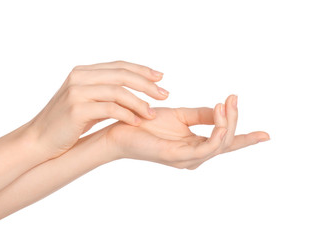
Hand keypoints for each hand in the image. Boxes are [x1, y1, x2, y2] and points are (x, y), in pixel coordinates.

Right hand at [26, 60, 168, 158]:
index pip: (119, 65)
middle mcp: (80, 77)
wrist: (39, 139)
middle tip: (164, 94)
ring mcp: (77, 92)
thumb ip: (105, 93)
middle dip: (147, 84)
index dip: (142, 70)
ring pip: (118, 91)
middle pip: (122, 75)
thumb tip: (134, 92)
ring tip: (153, 113)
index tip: (160, 77)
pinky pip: (110, 108)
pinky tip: (137, 122)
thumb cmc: (66, 123)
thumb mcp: (86, 102)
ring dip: (140, 102)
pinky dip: (127, 115)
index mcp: (83, 72)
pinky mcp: (76, 108)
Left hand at [104, 95, 269, 168]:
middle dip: (234, 119)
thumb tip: (221, 109)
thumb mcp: (180, 115)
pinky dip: (216, 131)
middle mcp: (194, 155)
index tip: (266, 135)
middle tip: (233, 99)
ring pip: (219, 144)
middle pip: (226, 142)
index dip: (246, 139)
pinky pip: (205, 147)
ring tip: (226, 102)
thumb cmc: (148, 122)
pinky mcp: (177, 156)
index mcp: (195, 145)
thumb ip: (201, 115)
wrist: (122, 127)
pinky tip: (218, 114)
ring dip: (227, 122)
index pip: (225, 143)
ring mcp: (187, 158)